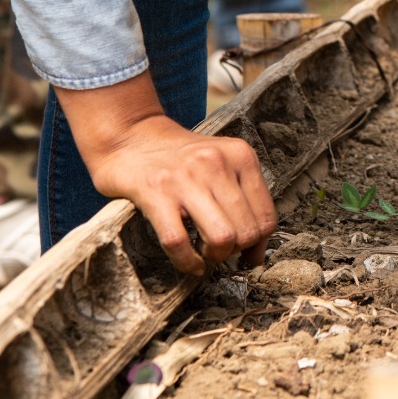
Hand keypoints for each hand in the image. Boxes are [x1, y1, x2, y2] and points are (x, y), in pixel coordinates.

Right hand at [56, 73, 276, 275]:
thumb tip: (257, 255)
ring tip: (204, 254)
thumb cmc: (180, 159)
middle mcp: (216, 164)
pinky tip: (188, 262)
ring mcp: (186, 178)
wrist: (130, 136)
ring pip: (222, 238)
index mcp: (240, 155)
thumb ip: (245, 201)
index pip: (267, 217)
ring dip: (214, 257)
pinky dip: (186, 262)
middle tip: (219, 250)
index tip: (244, 251)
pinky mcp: (155, 193)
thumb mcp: (222, 165)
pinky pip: (178, 242)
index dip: (257, 244)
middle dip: (235, 252)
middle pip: (247, 232)